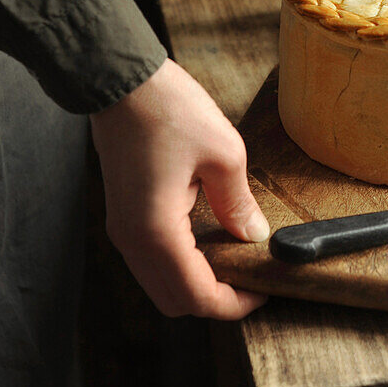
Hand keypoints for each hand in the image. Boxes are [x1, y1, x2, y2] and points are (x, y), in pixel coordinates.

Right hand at [91, 58, 268, 319]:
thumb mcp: (222, 153)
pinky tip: (210, 240)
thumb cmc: (170, 110)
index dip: (234, 304)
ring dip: (197, 281)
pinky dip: (182, 262)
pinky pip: (153, 259)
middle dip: (215, 300)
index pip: (196, 296)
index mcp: (157, 232)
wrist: (122, 82)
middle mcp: (133, 240)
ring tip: (235, 259)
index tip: (264, 290)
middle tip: (252, 277)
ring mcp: (124, 228)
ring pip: (160, 282)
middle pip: (174, 301)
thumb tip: (254, 235)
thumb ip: (238, 203)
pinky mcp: (124, 214)